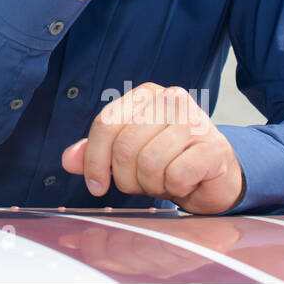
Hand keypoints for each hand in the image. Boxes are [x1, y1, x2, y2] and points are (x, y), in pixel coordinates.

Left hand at [61, 82, 245, 214]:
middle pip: (124, 147)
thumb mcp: (126, 153)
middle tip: (140, 183)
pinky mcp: (213, 146)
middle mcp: (171, 99)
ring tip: (163, 181)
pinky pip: (176, 176)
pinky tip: (184, 182)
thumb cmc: (168, 159)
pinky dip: (175, 188)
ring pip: (149, 163)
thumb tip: (68, 160)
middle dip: (125, 177)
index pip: (105, 124)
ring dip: (151, 184)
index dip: (94, 159)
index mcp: (146, 94)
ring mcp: (195, 120)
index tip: (96, 185)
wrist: (215, 175)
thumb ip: (95, 152)